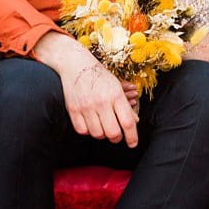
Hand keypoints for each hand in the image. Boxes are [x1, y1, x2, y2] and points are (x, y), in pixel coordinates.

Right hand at [33, 32, 138, 146]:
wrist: (76, 65)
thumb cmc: (99, 77)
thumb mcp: (116, 88)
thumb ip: (125, 106)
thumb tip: (134, 123)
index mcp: (116, 95)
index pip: (128, 122)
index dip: (132, 137)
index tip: (133, 143)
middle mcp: (101, 102)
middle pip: (113, 133)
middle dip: (117, 138)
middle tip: (116, 135)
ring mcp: (86, 106)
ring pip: (98, 134)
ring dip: (102, 134)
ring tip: (103, 127)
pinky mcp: (73, 110)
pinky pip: (83, 131)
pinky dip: (88, 131)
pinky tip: (90, 123)